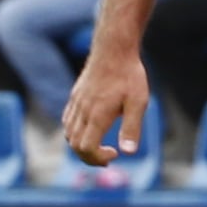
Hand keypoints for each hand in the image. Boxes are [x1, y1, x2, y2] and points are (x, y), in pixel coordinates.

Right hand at [62, 42, 150, 166]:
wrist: (114, 48)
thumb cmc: (129, 75)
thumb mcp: (138, 102)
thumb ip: (132, 128)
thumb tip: (128, 152)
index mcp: (97, 115)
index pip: (86, 148)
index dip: (98, 158)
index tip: (115, 154)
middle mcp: (83, 111)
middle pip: (75, 145)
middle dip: (89, 157)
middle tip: (107, 158)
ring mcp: (76, 103)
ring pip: (69, 134)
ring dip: (81, 146)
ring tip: (99, 147)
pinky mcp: (75, 96)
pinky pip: (67, 121)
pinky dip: (74, 133)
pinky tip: (89, 130)